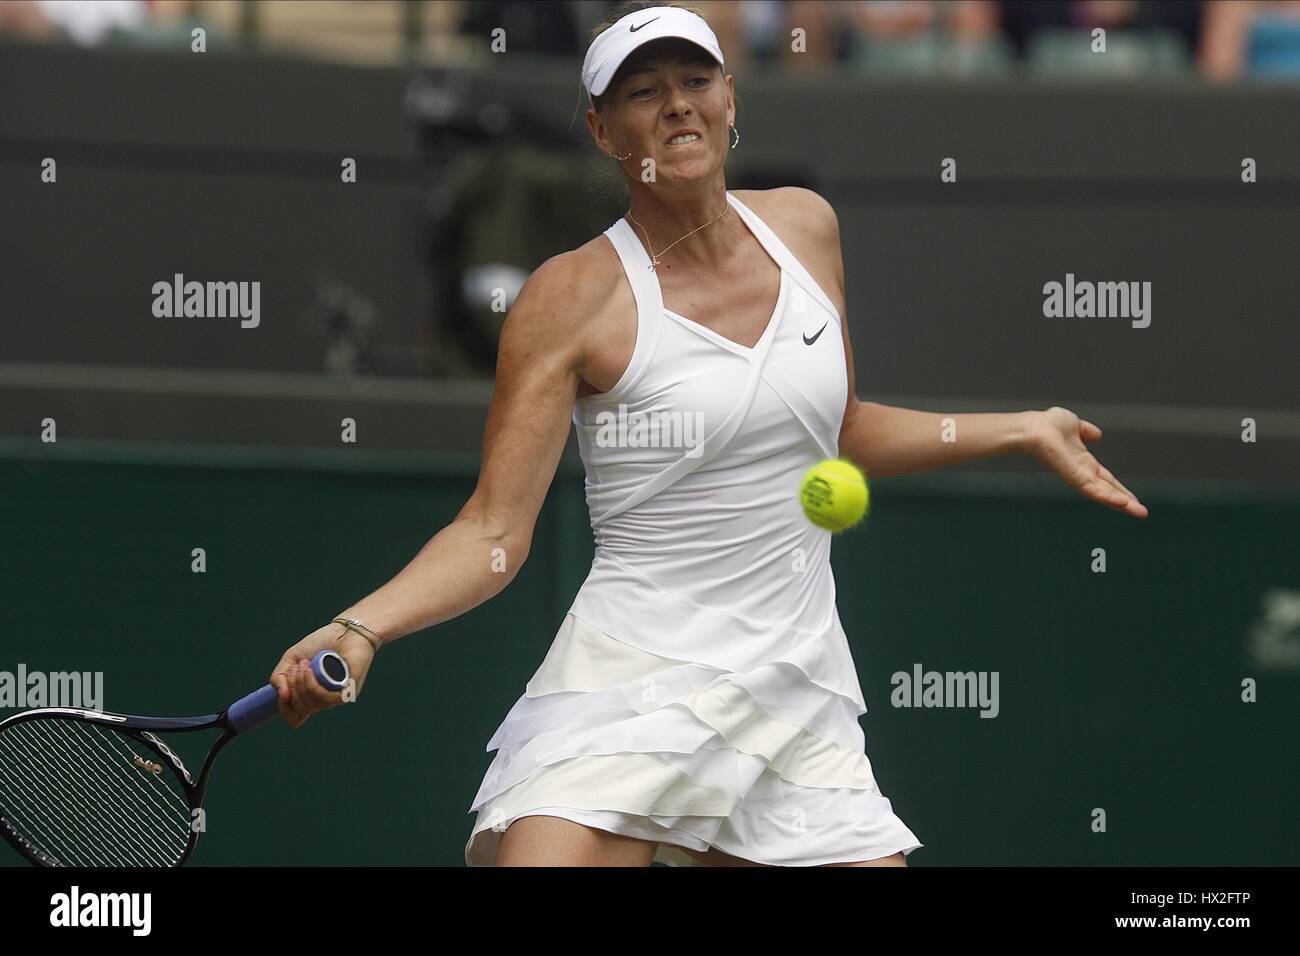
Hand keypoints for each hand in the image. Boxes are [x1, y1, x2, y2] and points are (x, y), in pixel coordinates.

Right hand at [269, 624, 374, 727]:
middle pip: (299, 709)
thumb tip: (282, 695)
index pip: (295, 718)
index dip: (284, 709)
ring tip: (304, 664)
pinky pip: (325, 699)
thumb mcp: (291, 659)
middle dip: (292, 688)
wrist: (344, 631)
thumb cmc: (320, 644)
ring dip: (301, 684)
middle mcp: (323, 700)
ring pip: (310, 705)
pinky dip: (313, 685)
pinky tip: (311, 670)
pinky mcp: (348, 692)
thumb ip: (279, 677)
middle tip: (296, 668)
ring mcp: (335, 697)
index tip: (282, 692)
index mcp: (310, 695)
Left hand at [1026, 407, 1147, 517]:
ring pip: (1104, 495)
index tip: (1133, 499)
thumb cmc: (1048, 425)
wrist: (1035, 427)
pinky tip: (1123, 503)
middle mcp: (1082, 473)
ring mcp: (1078, 477)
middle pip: (1108, 491)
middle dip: (1126, 502)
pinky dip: (1109, 497)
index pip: (1106, 480)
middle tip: (1143, 513)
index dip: (1120, 489)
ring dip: (1123, 504)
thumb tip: (1097, 435)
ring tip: (1140, 513)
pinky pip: (1094, 491)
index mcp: (1084, 463)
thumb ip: (1086, 431)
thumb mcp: (1075, 425)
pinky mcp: (1074, 478)